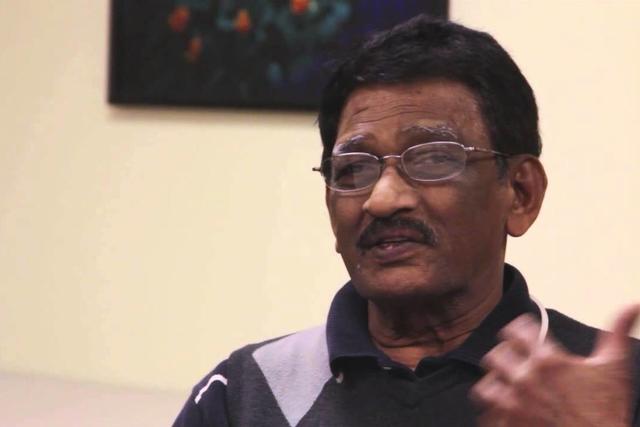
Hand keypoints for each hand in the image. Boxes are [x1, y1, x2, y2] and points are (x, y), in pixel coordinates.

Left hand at [471, 304, 639, 426]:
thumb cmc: (608, 411)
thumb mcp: (614, 368)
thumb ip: (617, 331)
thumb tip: (631, 304)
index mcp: (547, 361)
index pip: (515, 330)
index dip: (520, 330)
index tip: (523, 335)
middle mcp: (525, 380)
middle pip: (496, 355)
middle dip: (506, 356)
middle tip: (515, 361)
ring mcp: (513, 405)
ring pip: (486, 386)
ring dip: (497, 384)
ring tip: (508, 387)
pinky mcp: (507, 426)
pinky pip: (488, 415)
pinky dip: (496, 413)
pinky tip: (509, 411)